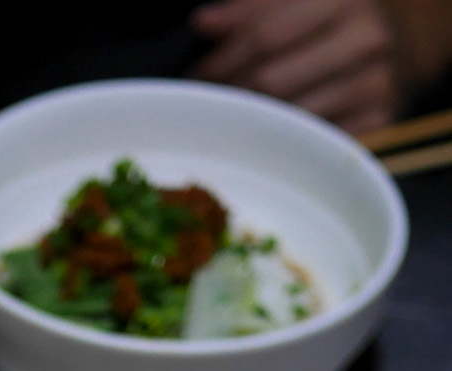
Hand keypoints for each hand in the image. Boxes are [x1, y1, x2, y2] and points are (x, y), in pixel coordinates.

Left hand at [191, 0, 397, 133]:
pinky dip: (288, 140)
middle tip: (213, 102)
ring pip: (289, 117)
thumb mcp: (290, 1)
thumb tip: (204, 22)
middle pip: (271, 81)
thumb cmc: (323, 17)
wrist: (385, 36)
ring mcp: (376, 81)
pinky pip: (316, 141)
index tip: (200, 75)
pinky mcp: (379, 118)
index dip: (223, 59)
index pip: (263, 36)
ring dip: (254, 122)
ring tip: (238, 116)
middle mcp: (365, 37)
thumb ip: (250, 9)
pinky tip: (273, 132)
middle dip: (232, 94)